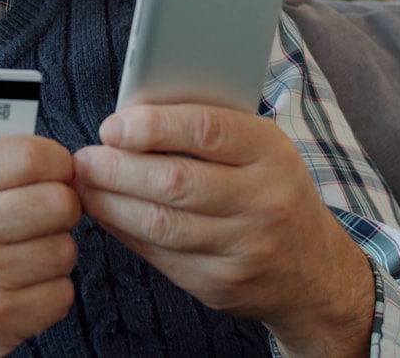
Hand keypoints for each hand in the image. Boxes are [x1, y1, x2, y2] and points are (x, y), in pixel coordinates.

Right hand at [0, 135, 81, 356]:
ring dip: (55, 252)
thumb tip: (56, 159)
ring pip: (64, 250)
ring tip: (26, 255)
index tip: (58, 173)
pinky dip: (52, 291)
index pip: (29, 157)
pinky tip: (25, 287)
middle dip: (63, 208)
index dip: (57, 162)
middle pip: (58, 203)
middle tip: (46, 216)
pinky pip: (61, 294)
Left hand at [72, 105, 373, 357]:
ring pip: (161, 225)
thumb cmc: (273, 191)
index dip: (152, 126)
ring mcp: (245, 247)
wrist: (314, 271)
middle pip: (175, 182)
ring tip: (86, 185)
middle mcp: (264, 200)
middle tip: (84, 159)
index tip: (113, 126)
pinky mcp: (222, 283)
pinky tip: (107, 214)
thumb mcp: (260, 149)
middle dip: (118, 168)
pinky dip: (124, 232)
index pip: (206, 130)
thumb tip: (132, 116)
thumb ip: (206, 130)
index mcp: (271, 152)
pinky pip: (161, 256)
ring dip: (111, 203)